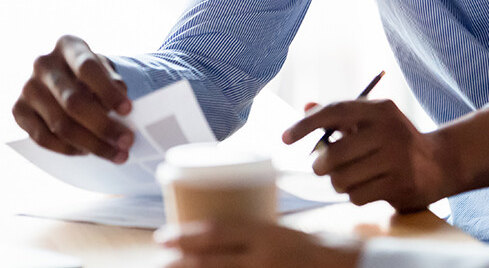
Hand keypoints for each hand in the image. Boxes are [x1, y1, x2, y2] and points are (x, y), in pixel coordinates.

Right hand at [11, 35, 133, 161]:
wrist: (64, 75)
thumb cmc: (90, 73)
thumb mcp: (105, 69)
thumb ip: (114, 83)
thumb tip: (122, 112)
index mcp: (68, 45)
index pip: (88, 68)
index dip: (108, 91)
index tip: (128, 110)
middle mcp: (44, 64)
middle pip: (74, 102)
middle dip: (103, 126)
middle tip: (126, 141)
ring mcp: (28, 88)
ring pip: (60, 125)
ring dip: (91, 144)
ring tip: (115, 152)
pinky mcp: (18, 110)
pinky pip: (43, 138)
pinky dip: (69, 149)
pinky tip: (87, 151)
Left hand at [155, 219, 360, 267]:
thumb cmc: (321, 248)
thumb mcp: (288, 233)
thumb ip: (260, 238)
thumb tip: (226, 239)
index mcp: (268, 235)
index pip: (219, 233)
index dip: (187, 235)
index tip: (163, 236)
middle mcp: (263, 259)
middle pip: (211, 263)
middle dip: (180, 264)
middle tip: (158, 261)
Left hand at [283, 98, 448, 211]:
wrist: (439, 162)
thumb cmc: (395, 139)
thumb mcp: (372, 120)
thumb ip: (340, 115)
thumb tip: (305, 106)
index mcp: (379, 109)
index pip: (335, 111)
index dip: (306, 124)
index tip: (285, 137)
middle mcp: (389, 130)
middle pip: (334, 153)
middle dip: (321, 165)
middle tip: (324, 166)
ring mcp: (396, 158)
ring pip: (342, 179)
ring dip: (339, 182)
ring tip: (351, 176)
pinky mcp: (400, 184)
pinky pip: (357, 196)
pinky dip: (355, 195)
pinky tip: (368, 186)